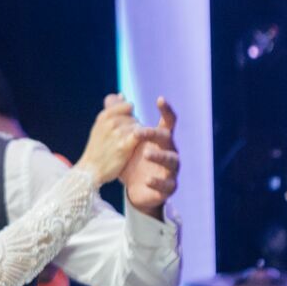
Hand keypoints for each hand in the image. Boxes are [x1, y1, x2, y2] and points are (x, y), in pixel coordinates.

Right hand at [79, 94, 153, 186]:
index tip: (126, 127)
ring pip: (138, 127)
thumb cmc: (97, 150)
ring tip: (129, 148)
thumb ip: (112, 110)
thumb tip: (120, 95)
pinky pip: (140, 135)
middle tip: (126, 141)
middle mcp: (110, 121)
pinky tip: (138, 148)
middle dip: (134, 128)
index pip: (127, 106)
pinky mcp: (124, 145)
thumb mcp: (99, 127)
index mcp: (104, 116)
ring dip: (138, 137)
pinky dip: (142, 139)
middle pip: (134, 118)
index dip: (130, 117)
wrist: (90, 172)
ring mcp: (117, 132)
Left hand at [121, 97, 177, 218]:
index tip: (159, 99)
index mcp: (161, 139)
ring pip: (172, 160)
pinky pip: (167, 184)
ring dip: (159, 156)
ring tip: (146, 154)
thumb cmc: (135, 161)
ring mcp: (172, 169)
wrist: (138, 189)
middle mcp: (170, 151)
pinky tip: (147, 180)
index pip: (168, 121)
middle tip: (140, 132)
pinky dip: (158, 182)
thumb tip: (114, 96)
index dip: (166, 110)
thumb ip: (121, 119)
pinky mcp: (169, 187)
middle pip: (167, 138)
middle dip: (154, 134)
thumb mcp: (126, 141)